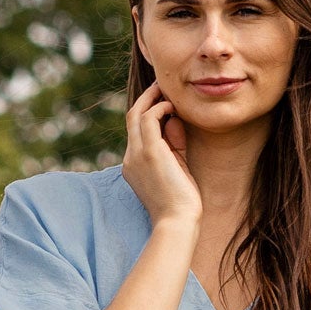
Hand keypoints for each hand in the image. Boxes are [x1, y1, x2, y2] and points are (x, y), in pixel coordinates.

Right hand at [122, 81, 200, 233]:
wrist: (177, 222)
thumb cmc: (180, 202)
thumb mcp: (177, 167)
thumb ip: (174, 143)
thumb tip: (175, 119)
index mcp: (133, 165)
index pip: (136, 132)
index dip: (149, 114)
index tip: (164, 103)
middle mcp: (130, 158)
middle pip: (132, 118)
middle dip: (147, 99)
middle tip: (162, 87)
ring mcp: (136, 155)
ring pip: (137, 114)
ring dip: (152, 98)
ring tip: (168, 91)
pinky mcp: (149, 152)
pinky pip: (149, 118)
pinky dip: (160, 108)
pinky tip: (173, 107)